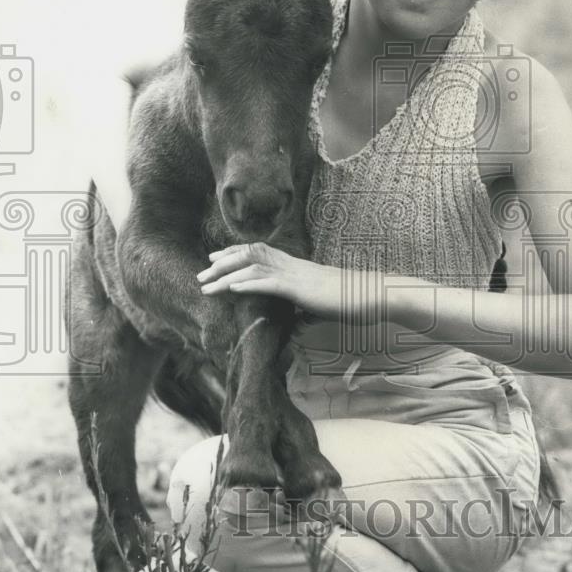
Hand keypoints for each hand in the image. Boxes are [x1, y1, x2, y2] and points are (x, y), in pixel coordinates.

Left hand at [197, 242, 343, 319]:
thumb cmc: (350, 300)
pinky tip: (232, 289)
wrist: (370, 296)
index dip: (235, 252)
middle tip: (201, 275)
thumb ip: (306, 305)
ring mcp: (295, 275)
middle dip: (222, 264)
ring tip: (206, 286)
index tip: (215, 258)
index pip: (260, 252)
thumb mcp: (321, 301)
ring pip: (254, 267)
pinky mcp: (300, 288)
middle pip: (250, 255)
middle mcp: (292, 265)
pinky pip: (270, 283)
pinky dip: (249, 284)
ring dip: (226, 276)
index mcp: (295, 266)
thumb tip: (300, 319)